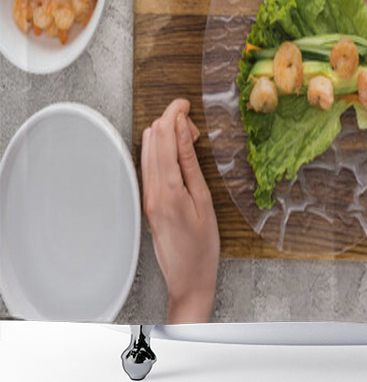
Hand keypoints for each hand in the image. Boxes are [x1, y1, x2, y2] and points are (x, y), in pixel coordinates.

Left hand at [142, 99, 219, 323]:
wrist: (188, 279)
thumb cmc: (204, 245)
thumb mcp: (204, 200)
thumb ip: (190, 163)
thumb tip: (183, 131)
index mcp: (168, 190)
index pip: (164, 138)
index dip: (173, 114)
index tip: (185, 102)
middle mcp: (151, 191)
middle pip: (152, 140)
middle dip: (170, 122)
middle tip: (193, 124)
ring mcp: (146, 197)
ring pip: (147, 150)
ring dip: (165, 135)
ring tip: (188, 137)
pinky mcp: (147, 202)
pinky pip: (149, 166)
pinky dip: (162, 151)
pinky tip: (177, 153)